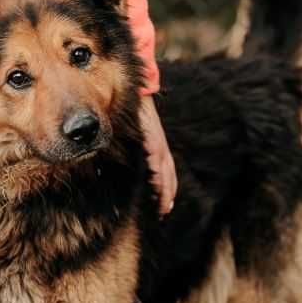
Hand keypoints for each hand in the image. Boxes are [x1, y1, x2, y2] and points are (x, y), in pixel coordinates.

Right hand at [139, 95, 176, 214]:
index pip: (165, 172)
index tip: (164, 206)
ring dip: (164, 188)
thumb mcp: (140, 131)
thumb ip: (139, 145)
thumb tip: (134, 161)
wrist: (140, 89)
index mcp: (158, 146)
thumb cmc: (137, 109)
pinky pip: (157, 156)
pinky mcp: (153, 135)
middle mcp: (161, 146)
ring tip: (162, 206)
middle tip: (163, 213)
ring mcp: (158, 141)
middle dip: (166, 194)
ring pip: (164, 169)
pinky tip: (157, 183)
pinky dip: (158, 170)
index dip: (166, 189)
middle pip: (167, 174)